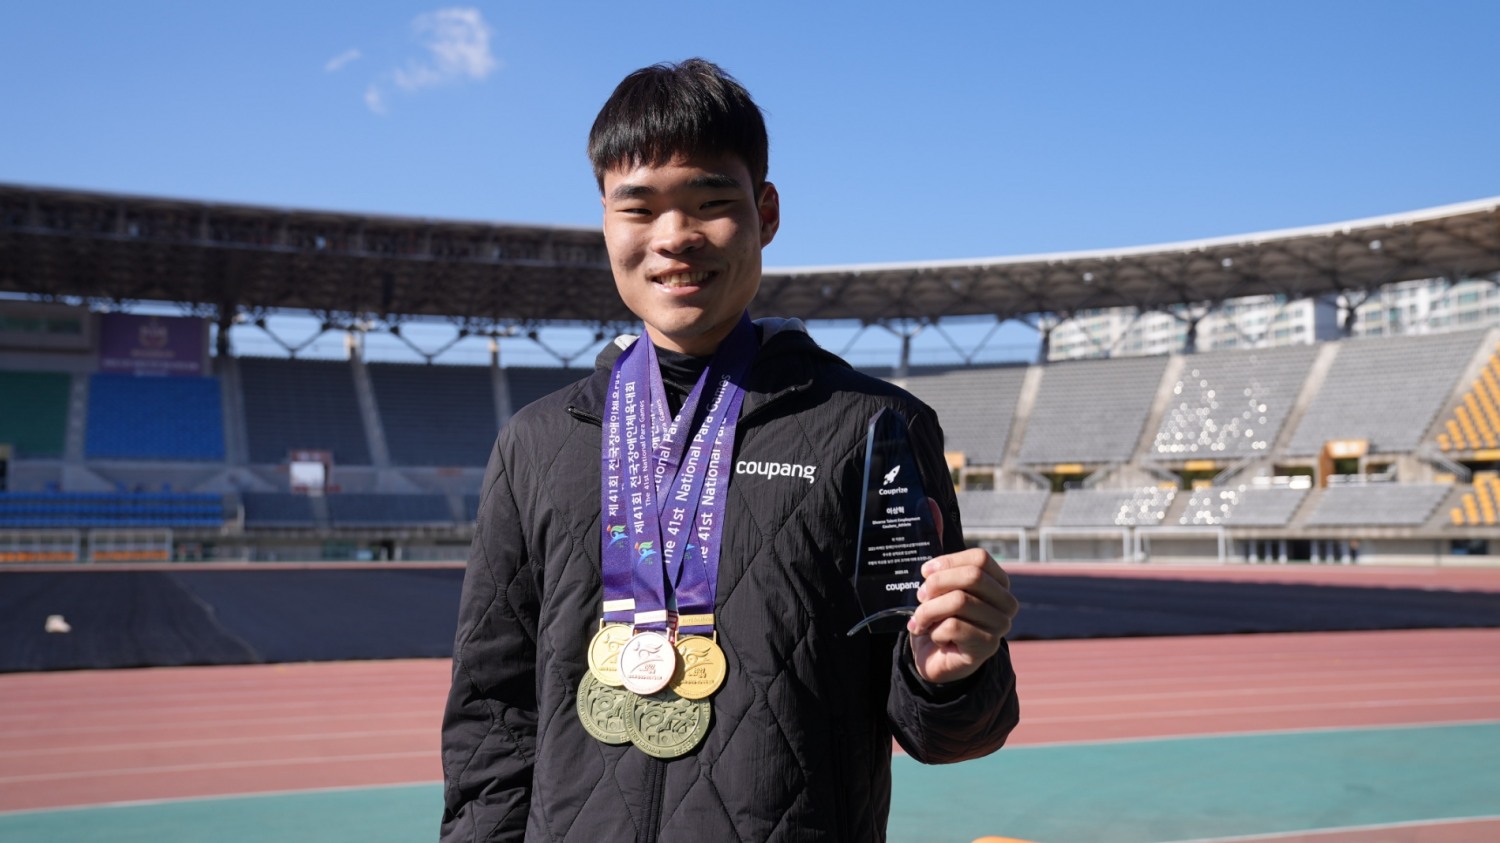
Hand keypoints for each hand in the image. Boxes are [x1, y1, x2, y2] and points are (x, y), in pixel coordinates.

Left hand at [906, 500, 1018, 684]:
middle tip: (919, 596)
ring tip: (919, 619)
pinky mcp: (986, 648)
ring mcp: (1000, 627)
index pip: (979, 559)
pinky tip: (931, 636)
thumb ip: (937, 546)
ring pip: (959, 603)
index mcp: (998, 581)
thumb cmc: (939, 616)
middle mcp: (1006, 603)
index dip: (948, 562)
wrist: (935, 657)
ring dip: (929, 610)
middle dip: (937, 585)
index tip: (925, 572)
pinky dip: (934, 630)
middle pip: (971, 578)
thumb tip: (927, 503)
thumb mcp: (937, 582)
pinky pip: (954, 627)